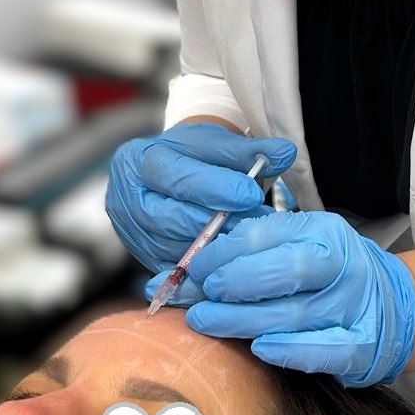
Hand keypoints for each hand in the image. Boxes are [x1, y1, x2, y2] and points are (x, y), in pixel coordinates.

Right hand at [106, 123, 297, 272]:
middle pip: (173, 218)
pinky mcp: (146, 260)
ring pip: (177, 248)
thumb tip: (287, 152)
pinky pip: (179, 270)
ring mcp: (132, 234)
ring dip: (217, 248)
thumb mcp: (217, 144)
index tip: (250, 192)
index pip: (176, 177)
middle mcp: (126, 200)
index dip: (215, 188)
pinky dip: (210, 266)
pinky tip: (238, 259)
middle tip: (260, 222)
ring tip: (253, 240)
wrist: (169, 176)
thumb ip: (250, 150)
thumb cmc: (194, 157)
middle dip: (219, 222)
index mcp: (139, 161)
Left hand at [145, 211, 414, 388]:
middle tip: (202, 295)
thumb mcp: (294, 247)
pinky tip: (259, 349)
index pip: (269, 234)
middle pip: (286, 270)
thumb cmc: (323, 275)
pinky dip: (290, 350)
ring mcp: (354, 307)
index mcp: (322, 232)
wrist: (391, 306)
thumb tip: (177, 271)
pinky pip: (324, 350)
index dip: (226, 251)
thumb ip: (242, 253)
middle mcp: (342, 265)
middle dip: (237, 282)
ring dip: (245, 319)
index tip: (194, 267)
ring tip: (206, 322)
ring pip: (296, 313)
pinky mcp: (361, 346)